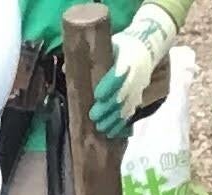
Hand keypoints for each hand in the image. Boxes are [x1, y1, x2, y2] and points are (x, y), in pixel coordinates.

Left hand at [92, 2, 176, 137]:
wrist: (145, 49)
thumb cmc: (121, 47)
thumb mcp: (109, 45)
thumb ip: (89, 57)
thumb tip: (66, 68)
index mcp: (127, 60)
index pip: (118, 74)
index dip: (109, 86)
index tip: (97, 96)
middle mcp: (134, 76)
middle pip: (122, 94)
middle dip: (108, 107)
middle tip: (94, 116)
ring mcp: (137, 89)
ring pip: (126, 107)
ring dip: (113, 119)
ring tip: (100, 127)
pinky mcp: (138, 98)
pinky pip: (130, 114)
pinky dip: (121, 124)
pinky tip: (111, 132)